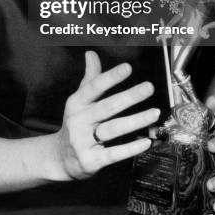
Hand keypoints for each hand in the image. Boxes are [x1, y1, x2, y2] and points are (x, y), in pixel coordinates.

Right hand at [52, 50, 159, 180]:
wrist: (60, 158)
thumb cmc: (76, 123)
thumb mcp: (79, 100)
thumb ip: (90, 78)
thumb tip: (91, 53)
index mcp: (76, 103)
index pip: (94, 87)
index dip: (111, 77)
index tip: (128, 68)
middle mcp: (78, 120)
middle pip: (107, 106)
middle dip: (129, 96)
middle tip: (149, 87)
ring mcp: (83, 141)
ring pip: (113, 129)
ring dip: (135, 120)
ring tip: (154, 112)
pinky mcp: (91, 161)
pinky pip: (114, 154)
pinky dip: (130, 148)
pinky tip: (146, 141)